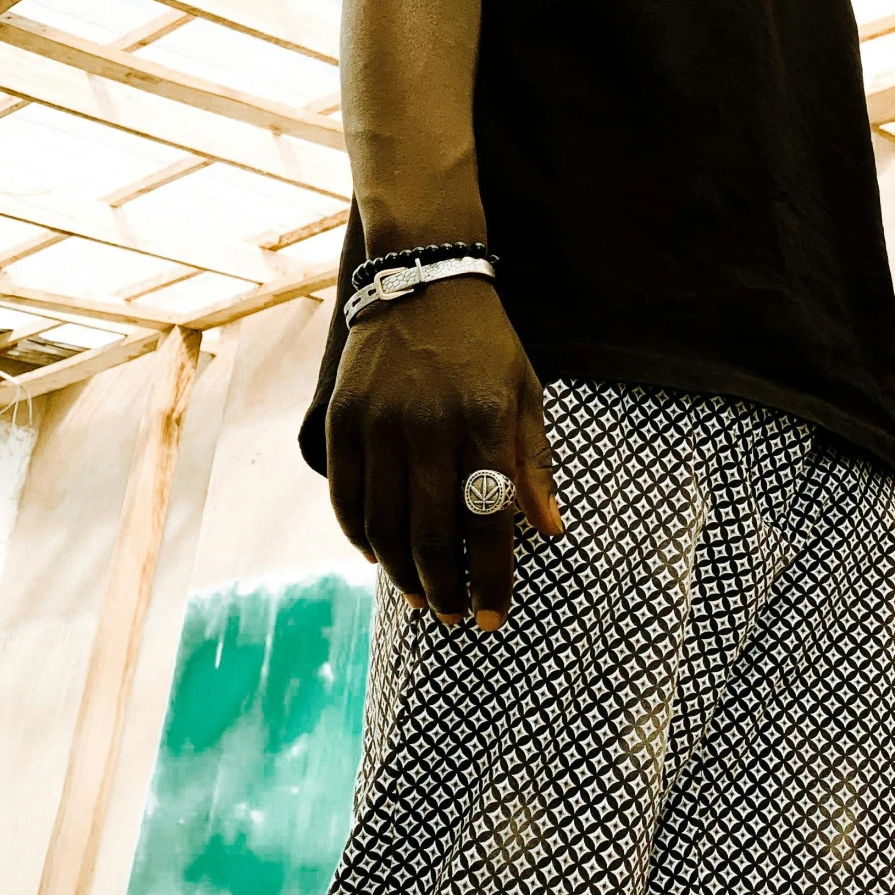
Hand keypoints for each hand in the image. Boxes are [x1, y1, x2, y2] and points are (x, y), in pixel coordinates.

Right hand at [325, 275, 562, 628]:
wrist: (421, 276)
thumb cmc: (484, 342)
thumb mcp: (525, 391)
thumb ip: (534, 464)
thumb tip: (550, 531)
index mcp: (485, 419)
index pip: (490, 520)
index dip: (492, 579)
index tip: (494, 618)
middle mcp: (428, 423)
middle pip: (432, 534)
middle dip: (447, 589)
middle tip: (456, 617)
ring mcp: (380, 421)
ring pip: (384, 524)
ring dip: (403, 573)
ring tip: (422, 596)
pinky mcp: (344, 417)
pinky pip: (346, 496)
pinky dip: (361, 536)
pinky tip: (379, 556)